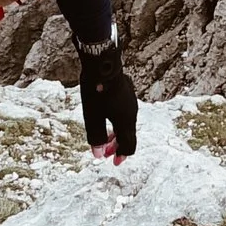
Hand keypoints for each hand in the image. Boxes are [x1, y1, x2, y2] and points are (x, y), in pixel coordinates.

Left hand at [78, 44, 137, 163]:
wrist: (103, 63)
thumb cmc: (96, 92)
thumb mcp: (92, 118)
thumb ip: (96, 137)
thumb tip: (98, 155)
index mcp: (126, 121)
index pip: (129, 145)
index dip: (121, 156)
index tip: (113, 162)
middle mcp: (132, 112)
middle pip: (128, 135)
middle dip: (116, 145)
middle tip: (105, 151)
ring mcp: (131, 101)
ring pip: (126, 123)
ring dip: (116, 133)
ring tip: (104, 134)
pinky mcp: (126, 92)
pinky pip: (125, 113)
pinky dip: (117, 121)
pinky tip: (107, 117)